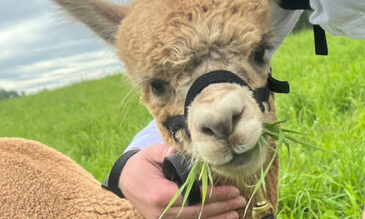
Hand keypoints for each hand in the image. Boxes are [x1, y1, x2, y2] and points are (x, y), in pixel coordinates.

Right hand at [120, 143, 244, 218]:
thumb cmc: (140, 164)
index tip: (232, 191)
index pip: (194, 198)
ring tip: (234, 213)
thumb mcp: (152, 153)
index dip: (215, 196)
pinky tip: (218, 218)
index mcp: (160, 194)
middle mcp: (161, 212)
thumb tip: (184, 153)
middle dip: (221, 207)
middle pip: (197, 213)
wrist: (124, 179)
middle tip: (239, 200)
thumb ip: (167, 153)